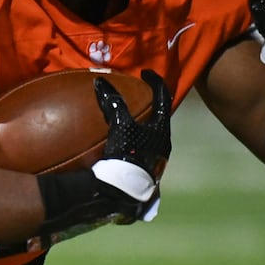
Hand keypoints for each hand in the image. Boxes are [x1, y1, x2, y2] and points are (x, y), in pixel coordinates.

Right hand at [91, 69, 171, 221]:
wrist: (124, 192)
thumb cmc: (127, 156)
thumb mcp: (120, 126)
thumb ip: (113, 103)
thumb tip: (100, 83)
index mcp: (163, 129)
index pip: (164, 97)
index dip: (156, 82)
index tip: (146, 73)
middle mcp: (164, 143)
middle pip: (159, 116)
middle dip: (149, 105)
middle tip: (137, 95)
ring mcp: (155, 157)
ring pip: (151, 133)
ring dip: (141, 122)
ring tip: (127, 116)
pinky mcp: (145, 169)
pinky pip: (141, 145)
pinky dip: (133, 136)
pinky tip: (119, 140)